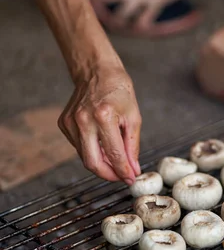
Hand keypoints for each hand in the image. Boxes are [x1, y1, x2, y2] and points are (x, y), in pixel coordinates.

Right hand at [58, 66, 141, 184]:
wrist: (97, 72)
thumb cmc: (119, 91)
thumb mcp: (134, 117)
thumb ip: (132, 146)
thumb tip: (132, 169)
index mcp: (103, 116)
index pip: (114, 154)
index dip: (123, 171)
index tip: (130, 178)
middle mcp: (83, 120)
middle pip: (92, 163)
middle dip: (108, 175)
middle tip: (120, 176)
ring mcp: (70, 122)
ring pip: (85, 157)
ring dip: (101, 163)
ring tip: (114, 157)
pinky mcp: (64, 123)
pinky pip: (79, 146)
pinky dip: (92, 150)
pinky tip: (101, 143)